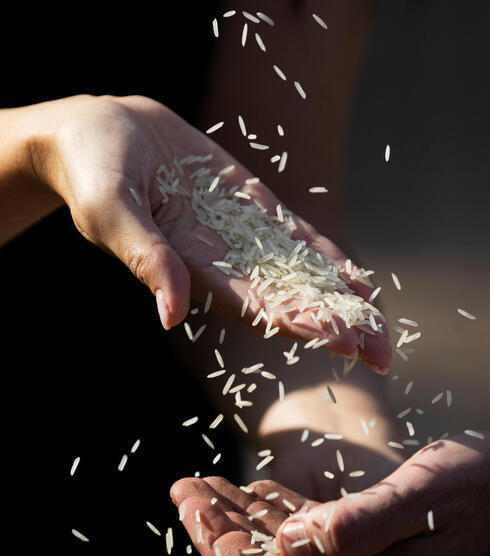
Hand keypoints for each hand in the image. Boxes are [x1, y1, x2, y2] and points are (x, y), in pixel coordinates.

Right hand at [26, 94, 389, 369]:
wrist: (104, 133)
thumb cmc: (93, 169)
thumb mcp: (110, 209)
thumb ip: (144, 257)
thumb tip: (170, 315)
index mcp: (191, 270)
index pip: (253, 307)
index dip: (298, 322)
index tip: (341, 341)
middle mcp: (224, 264)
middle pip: (287, 302)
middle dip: (335, 326)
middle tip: (384, 353)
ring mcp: (242, 238)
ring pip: (301, 277)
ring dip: (341, 302)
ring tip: (384, 327)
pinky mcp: (252, 210)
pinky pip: (298, 240)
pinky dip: (329, 261)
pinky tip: (360, 282)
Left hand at [170, 434, 489, 555]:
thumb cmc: (485, 489)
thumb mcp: (426, 497)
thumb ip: (359, 528)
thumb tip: (286, 547)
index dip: (223, 544)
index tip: (187, 503)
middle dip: (221, 535)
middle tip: (181, 491)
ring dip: (241, 528)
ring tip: (201, 489)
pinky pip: (311, 555)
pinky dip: (275, 523)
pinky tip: (254, 494)